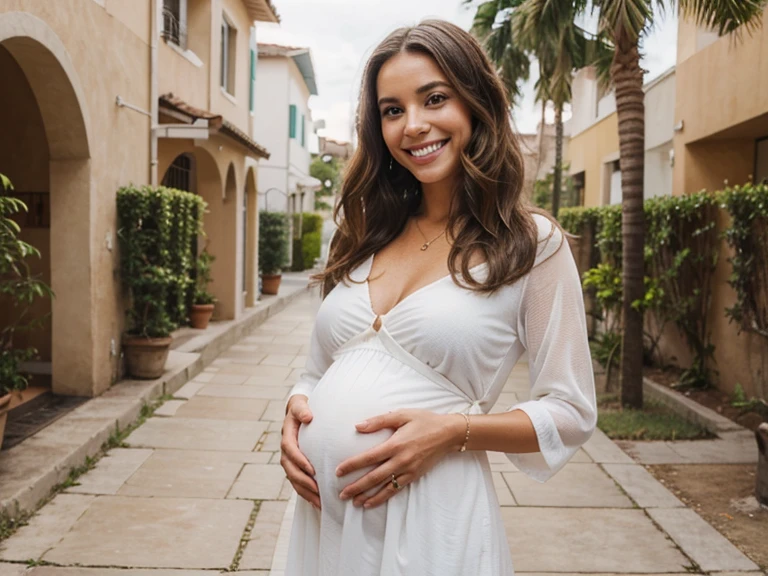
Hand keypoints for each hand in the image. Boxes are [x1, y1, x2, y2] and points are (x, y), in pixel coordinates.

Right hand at [280, 395, 320, 508]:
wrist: (299, 411)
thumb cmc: (302, 406)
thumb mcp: (300, 403)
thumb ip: (302, 409)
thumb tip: (307, 416)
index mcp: (287, 434)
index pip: (289, 449)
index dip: (299, 460)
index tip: (312, 469)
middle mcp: (286, 449)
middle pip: (290, 468)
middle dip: (302, 481)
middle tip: (317, 490)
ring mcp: (290, 459)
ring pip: (293, 478)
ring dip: (305, 491)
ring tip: (319, 502)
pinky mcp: (296, 465)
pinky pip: (298, 481)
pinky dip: (306, 492)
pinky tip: (318, 502)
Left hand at [335, 409, 462, 508]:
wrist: (449, 433)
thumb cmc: (424, 421)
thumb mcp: (402, 415)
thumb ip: (379, 421)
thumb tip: (358, 426)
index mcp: (396, 444)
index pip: (369, 457)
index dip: (352, 465)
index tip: (338, 472)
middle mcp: (401, 460)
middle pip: (374, 477)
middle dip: (356, 486)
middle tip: (341, 494)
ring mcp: (408, 470)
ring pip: (385, 487)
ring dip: (368, 496)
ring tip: (354, 503)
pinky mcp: (414, 476)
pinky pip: (396, 489)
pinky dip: (383, 497)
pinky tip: (372, 502)